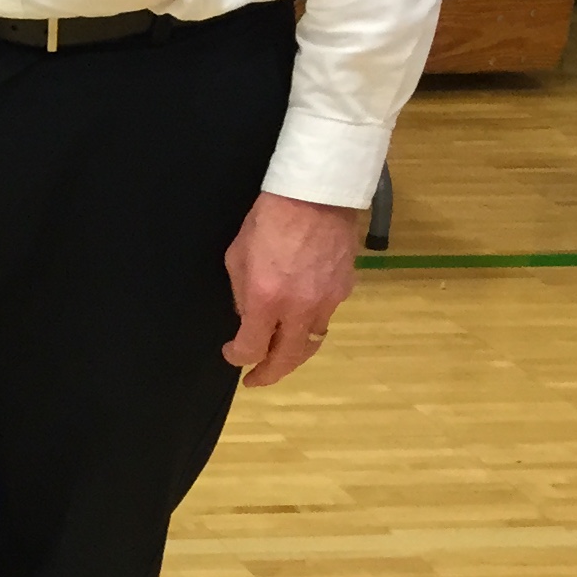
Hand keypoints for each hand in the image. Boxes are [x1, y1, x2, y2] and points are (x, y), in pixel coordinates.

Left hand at [221, 190, 362, 388]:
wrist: (315, 196)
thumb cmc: (268, 220)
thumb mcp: (237, 256)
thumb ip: (242, 293)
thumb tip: (248, 317)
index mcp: (267, 300)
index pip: (253, 347)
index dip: (239, 358)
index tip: (231, 355)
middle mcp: (300, 308)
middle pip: (289, 358)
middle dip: (271, 374)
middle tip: (256, 380)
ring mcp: (327, 301)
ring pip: (311, 341)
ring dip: (294, 354)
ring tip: (280, 358)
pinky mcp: (345, 290)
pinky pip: (325, 317)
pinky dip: (310, 326)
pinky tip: (299, 321)